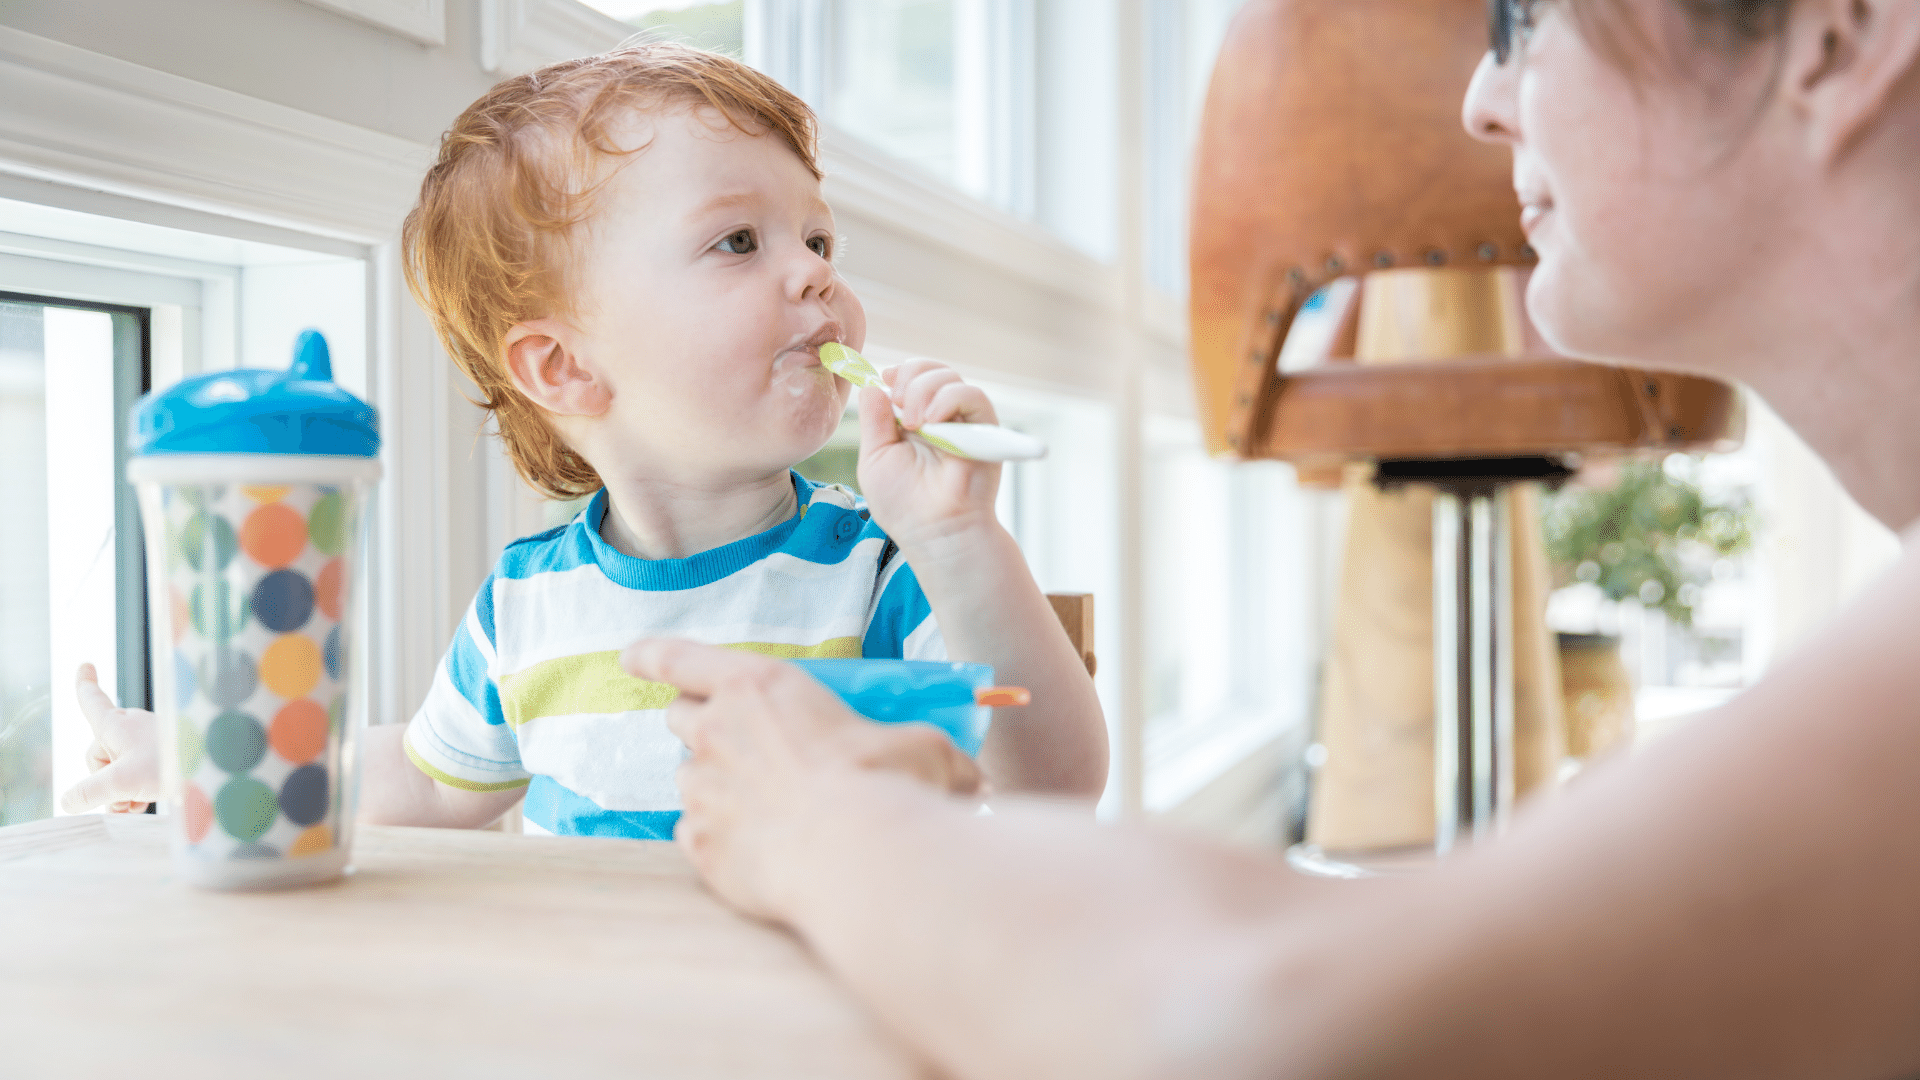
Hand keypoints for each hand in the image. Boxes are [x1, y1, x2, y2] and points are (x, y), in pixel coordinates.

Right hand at [59, 663, 162, 814]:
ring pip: (121, 768)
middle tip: (124, 795)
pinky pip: (140, 771)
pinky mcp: (165, 751)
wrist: (213, 770)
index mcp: (115, 724)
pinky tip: (145, 801)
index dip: (84, 685)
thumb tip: (68, 801)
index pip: (92, 700)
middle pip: (100, 755)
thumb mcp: (121, 782)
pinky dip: (138, 788)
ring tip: (137, 801)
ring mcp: (149, 738)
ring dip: (123, 790)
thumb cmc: (169, 765)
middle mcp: (131, 725)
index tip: (85, 665)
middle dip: (105, 782)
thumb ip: (89, 792)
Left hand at [622, 639, 983, 919]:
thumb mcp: (923, 749)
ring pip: (686, 779)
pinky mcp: (700, 846)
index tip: (631, 654)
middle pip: (679, 717)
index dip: (655, 653)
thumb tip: (967, 773)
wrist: (858, 863)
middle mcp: (719, 732)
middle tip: (736, 740)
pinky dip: (716, 837)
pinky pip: (693, 835)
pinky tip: (757, 848)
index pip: (685, 657)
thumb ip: (924, 750)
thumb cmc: (888, 788)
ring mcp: (703, 791)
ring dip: (712, 784)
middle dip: (699, 723)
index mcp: (762, 688)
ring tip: (761, 804)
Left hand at [855, 359, 1000, 551]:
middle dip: (910, 377)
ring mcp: (962, 421)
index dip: (899, 372)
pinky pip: (973, 396)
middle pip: (930, 369)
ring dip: (925, 391)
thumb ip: (873, 420)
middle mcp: (939, 416)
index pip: (911, 377)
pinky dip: (949, 399)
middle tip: (901, 404)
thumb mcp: (875, 457)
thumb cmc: (903, 503)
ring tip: (914, 424)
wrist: (933, 530)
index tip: (887, 381)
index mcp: (913, 420)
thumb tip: (873, 385)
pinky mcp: (984, 429)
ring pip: (949, 377)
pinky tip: (933, 422)